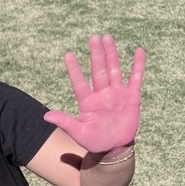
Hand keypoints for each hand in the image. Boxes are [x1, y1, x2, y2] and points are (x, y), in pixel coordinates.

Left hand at [44, 35, 145, 152]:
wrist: (114, 148)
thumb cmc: (95, 141)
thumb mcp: (79, 133)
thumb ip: (65, 122)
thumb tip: (45, 116)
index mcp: (88, 101)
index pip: (79, 82)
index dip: (74, 69)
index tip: (68, 54)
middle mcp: (102, 94)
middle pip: (98, 70)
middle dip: (96, 54)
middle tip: (94, 37)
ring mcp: (117, 94)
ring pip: (114, 70)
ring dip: (111, 54)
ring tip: (107, 38)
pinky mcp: (132, 97)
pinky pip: (135, 78)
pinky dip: (138, 65)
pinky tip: (138, 51)